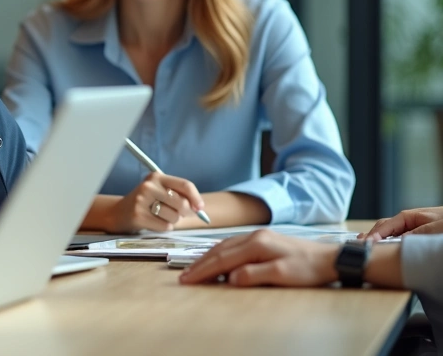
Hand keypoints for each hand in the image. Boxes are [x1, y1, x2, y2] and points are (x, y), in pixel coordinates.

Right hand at [105, 172, 204, 232]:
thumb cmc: (145, 203)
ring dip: (172, 221)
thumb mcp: (159, 192)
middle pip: (182, 203)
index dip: (196, 198)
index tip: (200, 208)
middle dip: (186, 212)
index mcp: (156, 177)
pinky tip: (153, 222)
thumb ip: (178, 195)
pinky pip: (164, 226)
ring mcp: (141, 200)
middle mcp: (148, 186)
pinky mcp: (138, 215)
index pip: (185, 184)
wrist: (117, 213)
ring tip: (160, 217)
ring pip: (174, 216)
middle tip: (180, 215)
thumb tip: (200, 209)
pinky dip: (163, 227)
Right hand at [178, 229, 338, 286]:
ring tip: (196, 270)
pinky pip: (233, 246)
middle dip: (200, 264)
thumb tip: (231, 278)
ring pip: (225, 247)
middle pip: (219, 251)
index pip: (222, 259)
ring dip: (208, 259)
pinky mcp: (264, 240)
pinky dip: (220, 254)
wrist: (332, 258)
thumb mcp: (283, 275)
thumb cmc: (309, 268)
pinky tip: (218, 260)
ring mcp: (258, 237)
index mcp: (256, 244)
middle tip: (184, 277)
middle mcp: (254, 237)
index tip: (187, 280)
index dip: (203, 270)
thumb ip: (254, 275)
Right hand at [361, 206, 442, 240]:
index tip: (367, 245)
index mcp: (408, 216)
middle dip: (371, 236)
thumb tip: (398, 241)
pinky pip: (397, 238)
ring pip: (389, 233)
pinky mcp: (414, 234)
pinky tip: (383, 247)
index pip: (384, 226)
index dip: (374, 235)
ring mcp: (409, 227)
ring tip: (367, 246)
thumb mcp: (434, 228)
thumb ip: (415, 233)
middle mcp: (406, 221)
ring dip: (378, 239)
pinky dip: (388, 242)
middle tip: (361, 247)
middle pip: (383, 228)